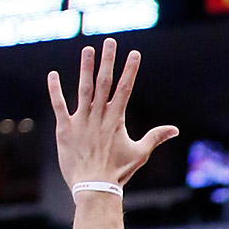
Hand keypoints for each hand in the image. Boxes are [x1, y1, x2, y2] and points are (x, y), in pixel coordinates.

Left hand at [47, 38, 177, 189]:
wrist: (94, 186)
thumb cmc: (118, 171)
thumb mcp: (140, 154)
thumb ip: (155, 137)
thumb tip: (175, 130)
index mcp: (116, 120)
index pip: (124, 89)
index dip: (129, 70)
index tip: (133, 54)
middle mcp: (99, 116)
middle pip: (104, 83)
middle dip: (108, 61)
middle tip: (110, 41)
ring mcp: (81, 120)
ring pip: (83, 89)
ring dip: (85, 68)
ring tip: (88, 49)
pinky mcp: (65, 128)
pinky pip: (58, 105)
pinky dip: (55, 90)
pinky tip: (53, 74)